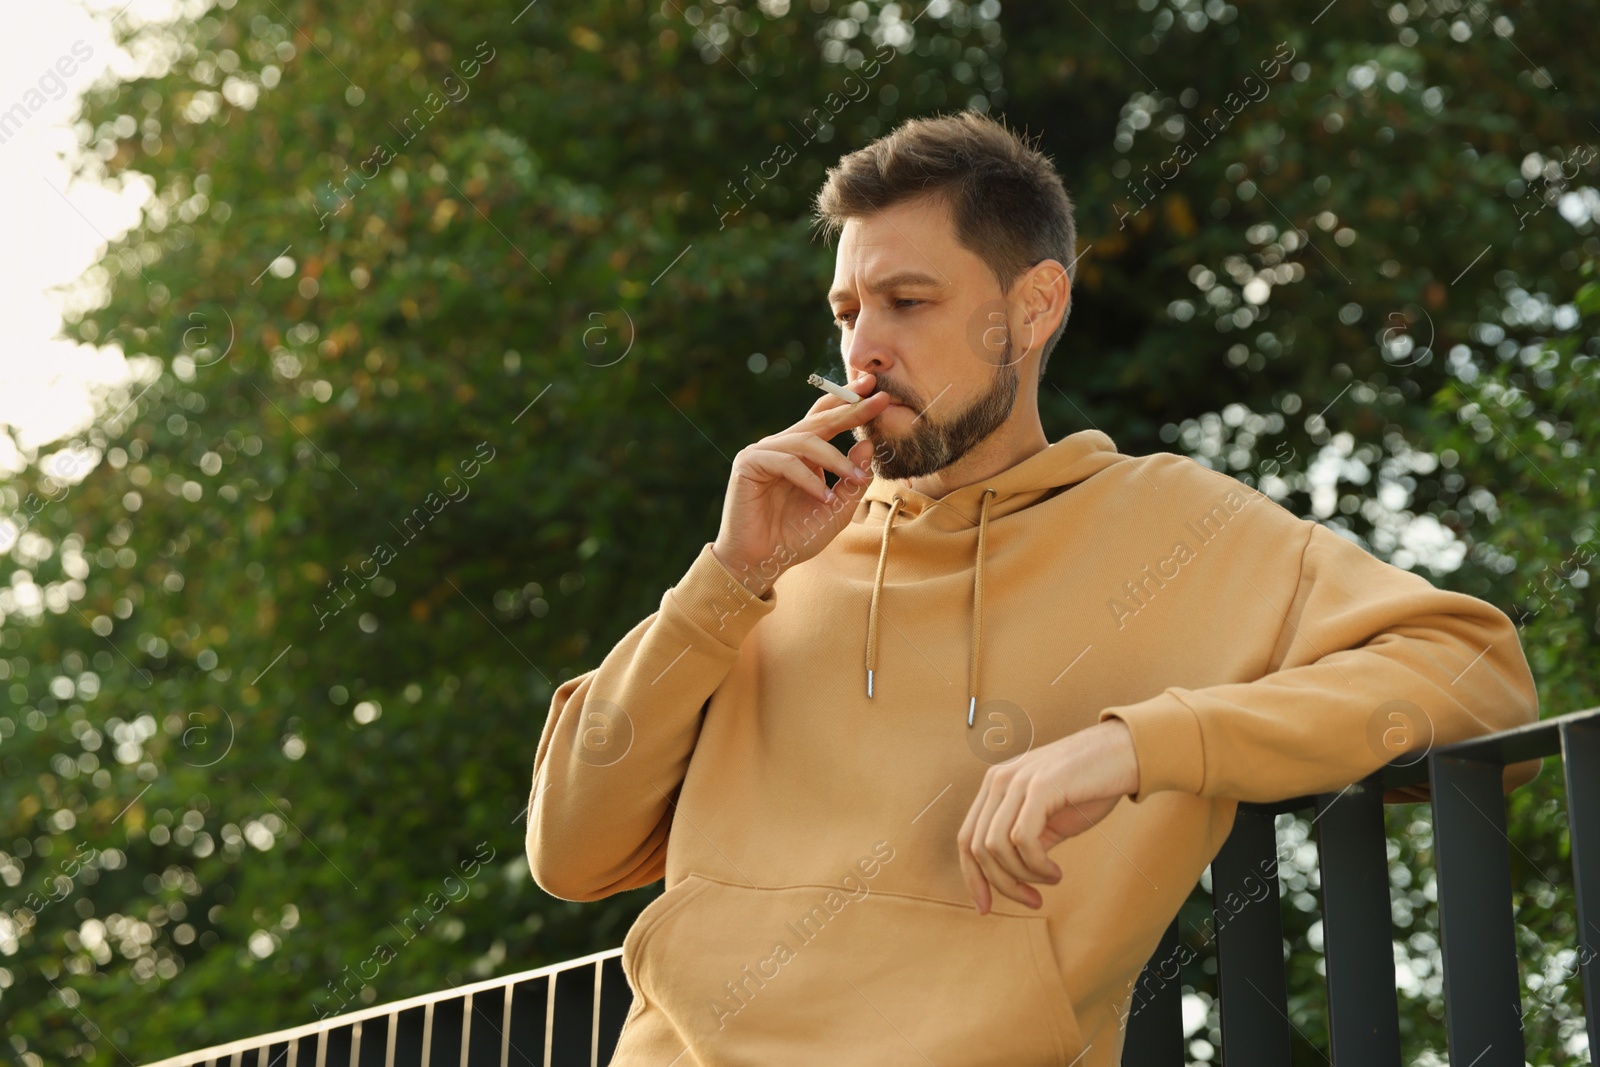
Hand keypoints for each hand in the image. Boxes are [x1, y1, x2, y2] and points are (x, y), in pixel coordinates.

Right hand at [711, 371, 894, 597]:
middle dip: (851, 409)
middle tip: (879, 400)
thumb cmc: (796, 538)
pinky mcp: (748, 464)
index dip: (850, 403)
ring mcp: (763, 452)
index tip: (879, 391)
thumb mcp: (837, 510)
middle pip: (818, 420)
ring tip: (854, 476)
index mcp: (802, 453)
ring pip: (805, 441)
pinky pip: (785, 462)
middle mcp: (783, 447)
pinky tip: (824, 497)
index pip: (826, 419)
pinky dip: (808, 479)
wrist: (761, 563)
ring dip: (835, 458)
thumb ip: (853, 480)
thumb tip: (868, 444)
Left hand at [956, 718, 1139, 913]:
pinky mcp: (1039, 787)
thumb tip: (1006, 880)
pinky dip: (1036, 866)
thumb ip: (1023, 841)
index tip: (986, 908)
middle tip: (1033, 901)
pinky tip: (1056, 871)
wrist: (1123, 754)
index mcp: (995, 786)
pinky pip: (1022, 840)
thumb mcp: (1048, 819)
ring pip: (996, 847)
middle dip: (1002, 885)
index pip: (966, 839)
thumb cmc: (1089, 787)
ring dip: (1023, 876)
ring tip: (1052, 879)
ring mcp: (1017, 780)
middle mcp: (998, 780)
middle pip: (977, 848)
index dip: (973, 878)